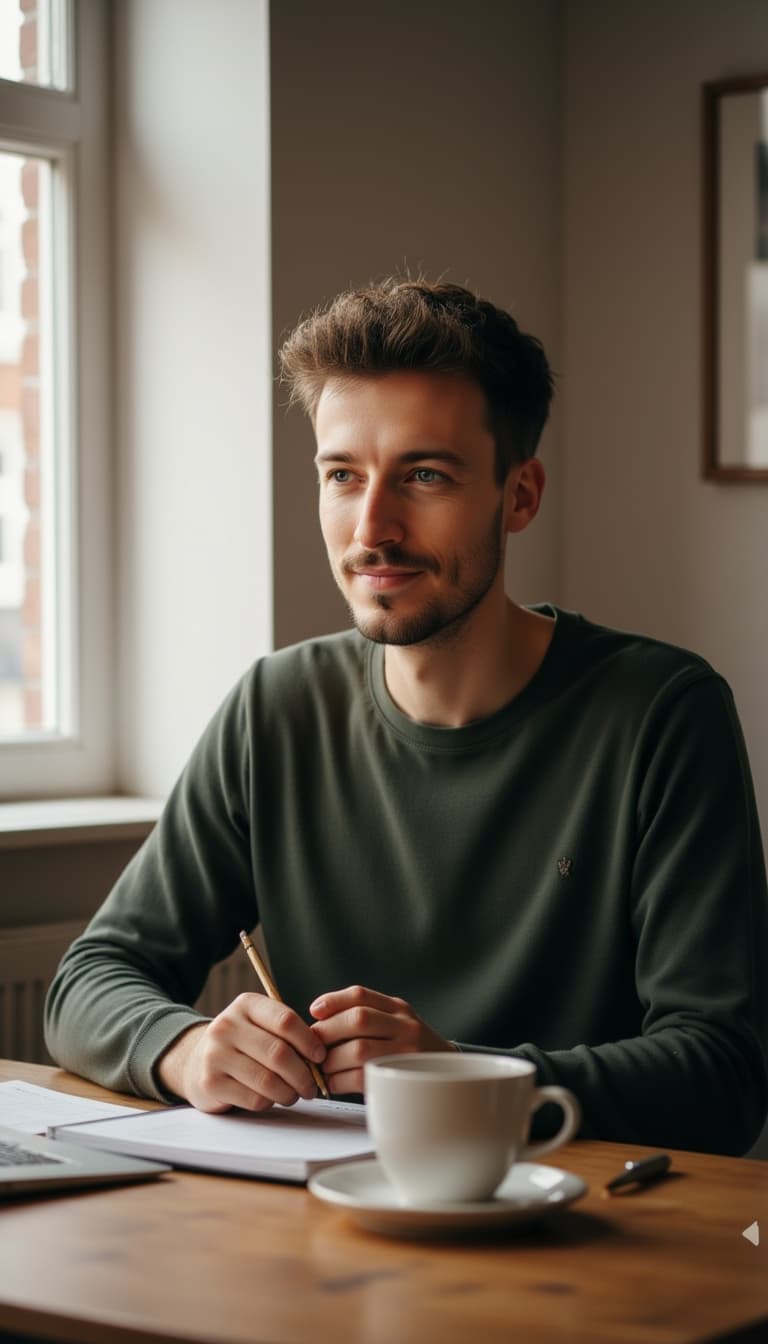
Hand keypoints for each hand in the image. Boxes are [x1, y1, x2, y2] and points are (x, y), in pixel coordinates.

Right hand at [156, 993, 326, 1112]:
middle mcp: (227, 1025)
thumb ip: (285, 1033)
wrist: (196, 1062)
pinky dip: (270, 1103)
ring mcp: (216, 1054)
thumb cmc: (240, 1044)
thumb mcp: (258, 1025)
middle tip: (311, 1086)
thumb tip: (320, 1055)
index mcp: (245, 1004)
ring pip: (268, 1080)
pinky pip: (253, 1098)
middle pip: (279, 1053)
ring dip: (289, 1093)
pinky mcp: (211, 1082)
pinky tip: (271, 1098)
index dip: (309, 1041)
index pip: (285, 1020)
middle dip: (303, 1075)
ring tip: (294, 1094)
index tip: (320, 1057)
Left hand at [308, 985, 454, 1094]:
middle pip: (357, 1019)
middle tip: (312, 1047)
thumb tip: (318, 1022)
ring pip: (358, 1049)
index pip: (361, 995)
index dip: (333, 1001)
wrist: (447, 1076)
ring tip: (323, 1067)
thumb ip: (367, 1017)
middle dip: (327, 1032)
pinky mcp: (400, 1078)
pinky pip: (362, 1077)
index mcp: (398, 1008)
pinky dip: (340, 1081)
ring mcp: (406, 1052)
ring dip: (331, 1060)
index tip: (314, 1011)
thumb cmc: (409, 1050)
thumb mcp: (396, 1024)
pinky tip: (334, 1083)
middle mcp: (404, 1025)